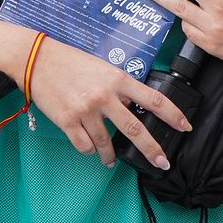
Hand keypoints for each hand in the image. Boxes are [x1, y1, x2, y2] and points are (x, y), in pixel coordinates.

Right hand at [25, 34, 189, 170]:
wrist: (37, 60)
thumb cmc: (72, 62)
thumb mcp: (104, 68)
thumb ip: (121, 87)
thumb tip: (135, 105)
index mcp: (118, 80)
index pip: (154, 99)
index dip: (173, 115)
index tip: (185, 126)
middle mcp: (105, 96)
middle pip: (135, 129)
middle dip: (152, 149)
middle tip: (162, 163)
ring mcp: (85, 109)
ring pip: (106, 143)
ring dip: (110, 156)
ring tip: (111, 162)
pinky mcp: (66, 120)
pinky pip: (84, 145)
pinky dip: (89, 149)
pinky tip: (90, 148)